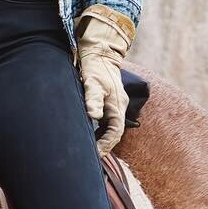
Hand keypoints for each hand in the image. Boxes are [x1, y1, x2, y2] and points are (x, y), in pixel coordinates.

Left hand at [75, 9, 134, 152]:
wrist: (99, 52)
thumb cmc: (95, 67)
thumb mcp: (92, 81)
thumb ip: (92, 98)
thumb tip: (93, 115)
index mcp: (117, 105)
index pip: (116, 131)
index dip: (107, 144)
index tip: (96, 153)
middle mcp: (118, 107)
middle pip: (114, 132)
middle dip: (104, 145)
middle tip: (91, 157)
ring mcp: (114, 105)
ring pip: (110, 128)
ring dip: (101, 139)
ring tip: (89, 149)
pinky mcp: (107, 102)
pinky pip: (106, 122)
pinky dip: (99, 131)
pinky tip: (89, 135)